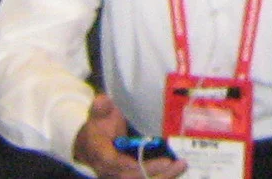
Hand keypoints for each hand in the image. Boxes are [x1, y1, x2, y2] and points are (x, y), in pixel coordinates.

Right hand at [71, 92, 186, 178]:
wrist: (91, 144)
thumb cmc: (99, 128)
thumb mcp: (98, 115)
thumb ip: (101, 108)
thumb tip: (102, 100)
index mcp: (100, 154)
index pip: (112, 162)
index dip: (125, 164)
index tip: (138, 163)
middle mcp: (110, 170)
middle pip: (130, 176)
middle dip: (150, 171)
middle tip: (170, 163)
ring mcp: (120, 175)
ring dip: (162, 176)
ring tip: (180, 165)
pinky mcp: (131, 176)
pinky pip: (147, 178)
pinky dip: (163, 175)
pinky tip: (177, 168)